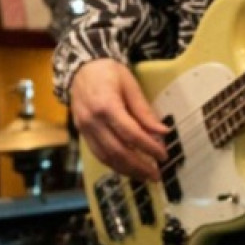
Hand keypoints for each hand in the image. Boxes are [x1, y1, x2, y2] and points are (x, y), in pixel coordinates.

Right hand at [68, 60, 169, 182]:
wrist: (81, 68)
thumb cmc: (107, 73)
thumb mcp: (130, 85)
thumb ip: (144, 111)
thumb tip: (161, 132)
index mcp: (106, 106)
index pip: (131, 134)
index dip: (149, 147)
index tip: (163, 155)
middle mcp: (92, 121)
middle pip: (118, 151)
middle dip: (139, 166)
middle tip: (156, 174)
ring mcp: (84, 128)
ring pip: (106, 157)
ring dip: (126, 170)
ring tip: (144, 176)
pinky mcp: (82, 132)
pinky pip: (98, 154)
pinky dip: (113, 164)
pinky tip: (127, 168)